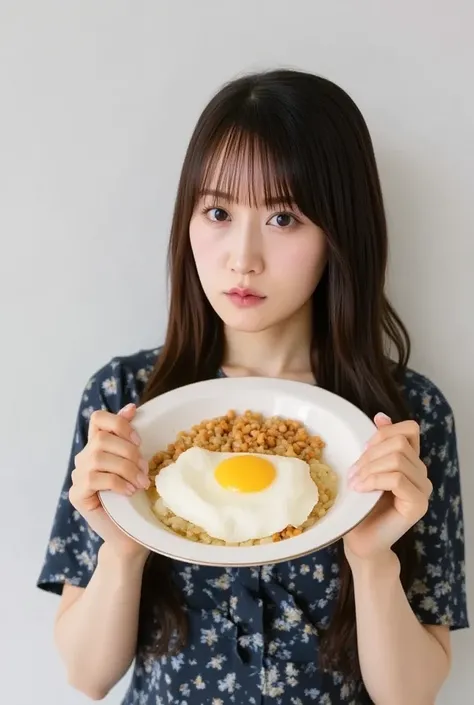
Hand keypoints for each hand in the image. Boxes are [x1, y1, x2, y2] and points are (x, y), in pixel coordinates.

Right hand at [69, 403, 149, 558]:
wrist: (128, 535)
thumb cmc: (134, 499)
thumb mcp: (136, 464)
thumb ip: (129, 439)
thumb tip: (132, 408)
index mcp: (98, 446)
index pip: (98, 419)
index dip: (119, 423)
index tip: (138, 438)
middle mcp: (84, 458)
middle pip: (102, 439)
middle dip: (129, 452)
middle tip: (145, 469)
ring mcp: (78, 476)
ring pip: (99, 457)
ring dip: (126, 468)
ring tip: (140, 483)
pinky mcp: (77, 494)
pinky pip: (95, 478)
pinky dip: (117, 483)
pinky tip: (129, 492)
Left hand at [343, 413, 431, 562]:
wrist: (361, 540)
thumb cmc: (360, 505)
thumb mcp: (366, 468)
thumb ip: (377, 445)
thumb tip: (380, 416)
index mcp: (411, 461)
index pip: (409, 429)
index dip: (384, 433)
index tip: (364, 448)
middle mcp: (421, 473)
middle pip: (399, 442)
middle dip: (370, 454)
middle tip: (353, 473)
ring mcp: (423, 489)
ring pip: (397, 459)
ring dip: (369, 468)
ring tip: (355, 482)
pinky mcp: (419, 504)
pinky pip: (397, 479)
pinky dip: (374, 480)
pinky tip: (361, 489)